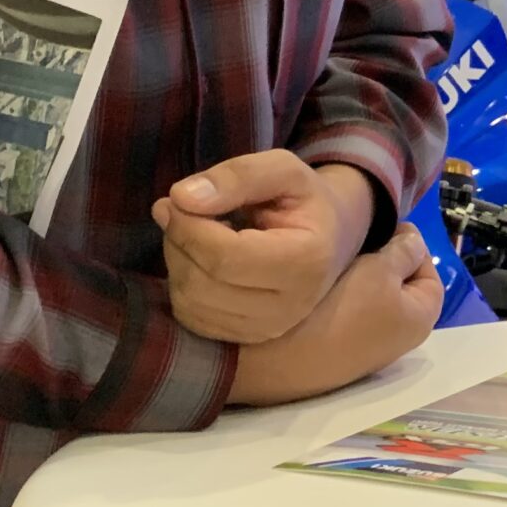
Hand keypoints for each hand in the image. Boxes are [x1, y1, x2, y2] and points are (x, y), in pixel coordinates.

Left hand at [154, 152, 372, 344]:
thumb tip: (182, 198)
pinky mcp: (247, 339)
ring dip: (177, 260)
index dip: (188, 226)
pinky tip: (199, 260)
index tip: (177, 198)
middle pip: (202, 282)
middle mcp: (291, 306)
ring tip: (193, 232)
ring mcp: (269, 329)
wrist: (329, 239)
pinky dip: (182, 284)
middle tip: (179, 210)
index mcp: (307, 261)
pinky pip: (190, 317)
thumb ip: (238, 176)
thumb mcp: (283, 168)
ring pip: (190, 302)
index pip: (224, 256)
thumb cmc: (303, 200)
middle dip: (178, 240)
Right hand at [227, 226, 443, 406]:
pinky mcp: (337, 352)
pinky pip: (348, 313)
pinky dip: (340, 296)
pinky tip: (321, 284)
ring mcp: (368, 348)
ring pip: (371, 297)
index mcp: (422, 319)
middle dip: (383, 259)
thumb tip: (415, 242)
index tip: (381, 228)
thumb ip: (405, 250)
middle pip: (399, 284)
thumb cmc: (341, 308)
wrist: (278, 359)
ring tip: (335, 258)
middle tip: (356, 241)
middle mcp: (401, 339)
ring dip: (358, 276)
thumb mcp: (380, 268)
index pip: (429, 269)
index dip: (410, 244)